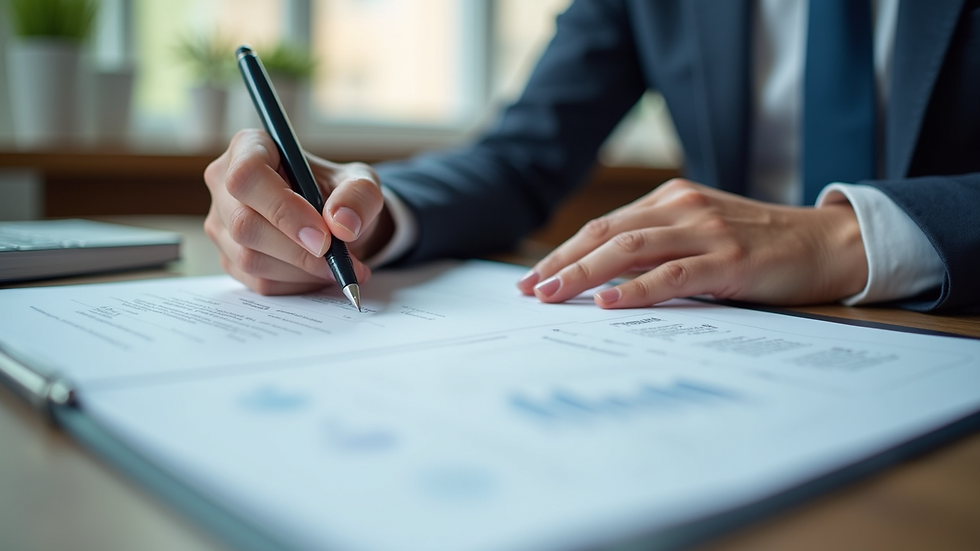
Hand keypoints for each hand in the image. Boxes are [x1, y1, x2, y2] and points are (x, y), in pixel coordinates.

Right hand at [204, 129, 393, 294]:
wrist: (336, 223)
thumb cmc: (341, 194)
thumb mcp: (361, 184)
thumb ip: (359, 196)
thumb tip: (342, 224)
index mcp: (250, 147)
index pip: (248, 176)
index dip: (283, 209)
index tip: (323, 236)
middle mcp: (224, 183)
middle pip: (244, 224)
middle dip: (297, 250)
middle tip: (340, 259)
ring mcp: (222, 223)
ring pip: (249, 258)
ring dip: (301, 270)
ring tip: (338, 266)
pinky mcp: (229, 258)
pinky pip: (257, 281)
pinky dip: (296, 284)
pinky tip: (319, 273)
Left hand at [517, 179, 867, 306]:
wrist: (827, 243)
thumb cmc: (760, 245)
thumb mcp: (702, 235)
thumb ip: (660, 248)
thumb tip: (604, 279)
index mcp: (672, 200)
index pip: (604, 226)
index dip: (564, 252)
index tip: (533, 278)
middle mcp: (682, 208)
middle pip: (605, 234)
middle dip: (561, 263)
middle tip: (529, 290)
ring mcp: (705, 231)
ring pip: (628, 249)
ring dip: (583, 274)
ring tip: (552, 295)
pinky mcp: (729, 259)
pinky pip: (672, 274)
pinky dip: (635, 289)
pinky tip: (607, 302)